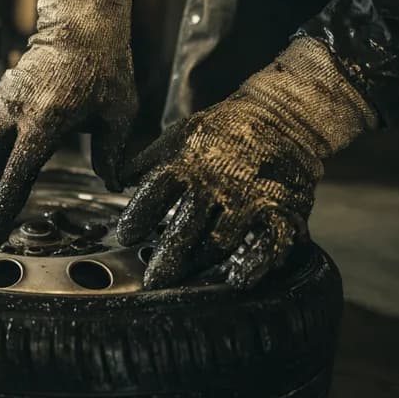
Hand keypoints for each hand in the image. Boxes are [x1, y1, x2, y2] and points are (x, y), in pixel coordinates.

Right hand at [0, 0, 138, 223]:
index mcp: (46, 121)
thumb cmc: (105, 69)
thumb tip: (112, 185)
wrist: (81, 25)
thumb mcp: (119, 113)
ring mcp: (4, 100)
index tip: (2, 220)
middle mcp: (18, 111)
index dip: (7, 199)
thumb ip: (112, 153)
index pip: (17, 170)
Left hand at [117, 37, 378, 289]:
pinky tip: (238, 279)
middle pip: (186, 228)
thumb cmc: (224, 129)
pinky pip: (269, 243)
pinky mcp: (281, 210)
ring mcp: (250, 199)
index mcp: (188, 165)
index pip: (155, 194)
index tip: (125, 236)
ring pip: (222, 242)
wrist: (283, 116)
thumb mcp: (179, 135)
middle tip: (153, 281)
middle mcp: (217, 185)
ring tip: (186, 280)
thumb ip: (146, 160)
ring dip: (202, 263)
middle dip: (167, 257)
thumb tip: (116, 180)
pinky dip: (255, 264)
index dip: (137, 217)